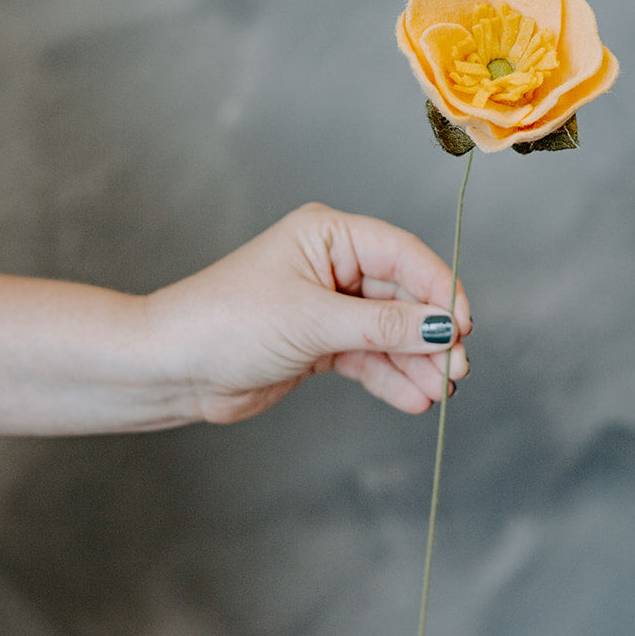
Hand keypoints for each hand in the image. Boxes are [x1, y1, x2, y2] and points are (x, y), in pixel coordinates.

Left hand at [147, 203, 471, 422]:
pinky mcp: (319, 344)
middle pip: (403, 297)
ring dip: (417, 362)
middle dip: (432, 334)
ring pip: (390, 332)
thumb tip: (445, 328)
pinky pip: (369, 357)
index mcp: (329, 235)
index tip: (464, 325)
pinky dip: (392, 378)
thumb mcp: (312, 321)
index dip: (440, 288)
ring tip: (441, 392)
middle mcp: (333, 265)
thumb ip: (384, 327)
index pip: (404, 255)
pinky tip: (414, 399)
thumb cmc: (226, 323)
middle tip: (458, 368)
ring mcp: (328, 306)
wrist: (170, 368)